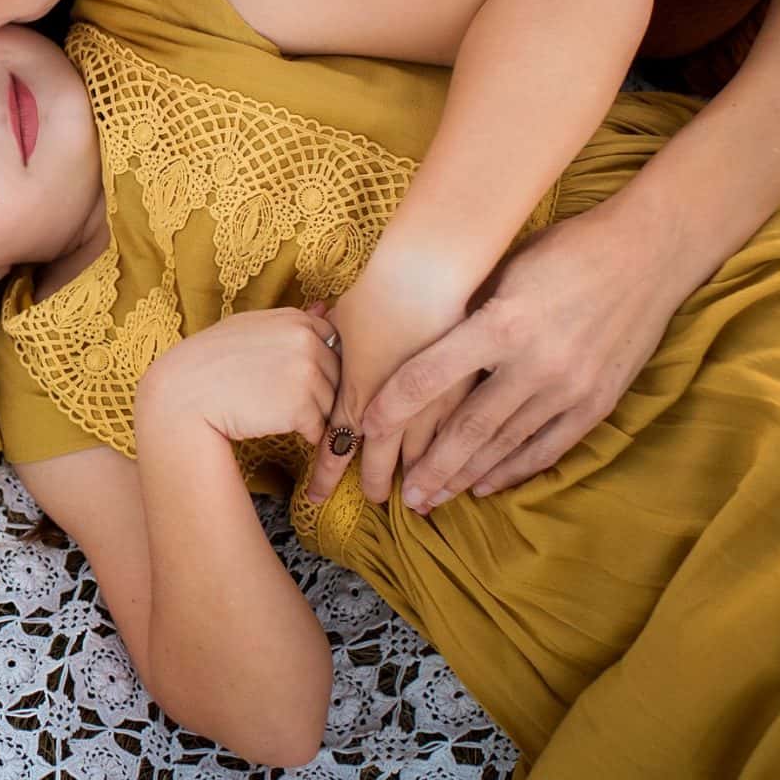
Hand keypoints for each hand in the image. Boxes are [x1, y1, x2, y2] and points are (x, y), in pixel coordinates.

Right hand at [136, 306, 342, 447]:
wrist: (183, 396)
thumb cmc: (210, 362)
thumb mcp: (247, 327)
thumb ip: (289, 322)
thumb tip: (326, 308)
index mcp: (295, 319)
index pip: (333, 343)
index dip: (316, 363)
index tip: (290, 374)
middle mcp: (306, 342)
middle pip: (336, 375)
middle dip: (318, 390)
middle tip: (278, 397)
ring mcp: (306, 374)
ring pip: (329, 404)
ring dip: (310, 413)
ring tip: (272, 410)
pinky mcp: (301, 407)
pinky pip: (318, 429)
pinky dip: (303, 434)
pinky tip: (273, 424)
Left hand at [303, 265, 470, 503]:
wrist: (424, 278)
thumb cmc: (375, 295)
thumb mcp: (341, 325)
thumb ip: (333, 346)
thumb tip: (324, 343)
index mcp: (356, 397)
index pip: (335, 447)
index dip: (325, 475)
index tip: (315, 497)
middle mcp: (392, 412)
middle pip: (381, 461)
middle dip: (376, 484)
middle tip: (376, 501)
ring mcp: (431, 407)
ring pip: (423, 458)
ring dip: (420, 479)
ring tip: (421, 497)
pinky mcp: (464, 395)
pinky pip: (459, 440)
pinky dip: (457, 458)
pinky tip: (461, 469)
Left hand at [354, 198, 688, 509]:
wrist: (649, 252)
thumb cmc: (566, 249)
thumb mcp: (504, 269)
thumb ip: (467, 313)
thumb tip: (416, 342)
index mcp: (502, 323)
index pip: (429, 377)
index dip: (392, 407)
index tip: (364, 428)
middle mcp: (535, 364)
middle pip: (467, 429)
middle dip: (429, 467)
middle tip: (402, 495)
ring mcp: (570, 388)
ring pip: (504, 445)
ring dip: (465, 476)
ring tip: (434, 498)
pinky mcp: (597, 402)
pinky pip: (547, 448)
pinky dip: (514, 470)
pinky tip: (486, 485)